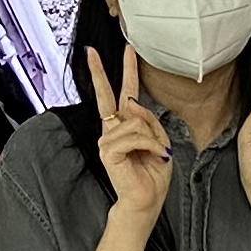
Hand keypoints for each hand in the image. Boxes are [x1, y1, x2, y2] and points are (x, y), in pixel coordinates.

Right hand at [84, 44, 171, 219]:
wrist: (146, 200)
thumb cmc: (152, 174)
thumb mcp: (159, 141)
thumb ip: (147, 121)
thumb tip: (132, 105)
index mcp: (125, 126)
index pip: (123, 93)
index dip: (125, 71)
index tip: (127, 50)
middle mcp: (113, 130)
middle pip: (106, 94)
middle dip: (100, 72)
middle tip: (91, 52)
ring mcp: (108, 140)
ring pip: (136, 122)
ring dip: (153, 139)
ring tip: (157, 154)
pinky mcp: (108, 151)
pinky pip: (134, 136)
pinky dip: (150, 146)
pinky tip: (153, 156)